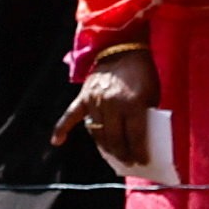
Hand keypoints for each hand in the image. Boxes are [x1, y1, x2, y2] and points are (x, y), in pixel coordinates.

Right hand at [60, 39, 159, 174]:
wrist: (121, 46)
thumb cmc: (141, 71)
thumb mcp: (152, 93)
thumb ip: (146, 114)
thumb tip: (141, 138)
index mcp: (132, 103)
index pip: (135, 136)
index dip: (139, 152)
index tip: (142, 161)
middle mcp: (112, 105)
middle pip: (115, 138)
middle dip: (123, 153)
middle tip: (129, 162)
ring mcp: (95, 101)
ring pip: (97, 133)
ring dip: (105, 147)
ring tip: (113, 155)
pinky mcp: (83, 97)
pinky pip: (70, 116)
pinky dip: (62, 129)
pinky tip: (57, 142)